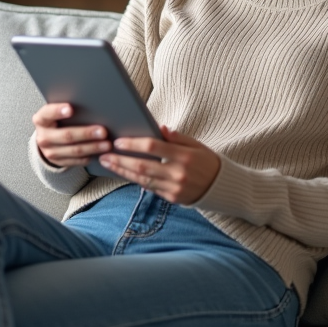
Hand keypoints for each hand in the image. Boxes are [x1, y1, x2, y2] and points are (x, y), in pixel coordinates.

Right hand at [33, 103, 110, 167]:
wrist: (47, 139)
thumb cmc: (56, 120)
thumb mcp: (55, 113)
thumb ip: (66, 109)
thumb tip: (89, 103)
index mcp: (41, 120)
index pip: (48, 113)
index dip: (58, 111)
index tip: (71, 109)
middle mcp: (43, 137)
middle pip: (66, 135)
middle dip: (86, 133)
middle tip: (102, 131)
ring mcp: (50, 151)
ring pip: (74, 150)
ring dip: (93, 147)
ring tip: (106, 144)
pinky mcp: (58, 162)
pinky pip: (76, 161)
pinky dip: (90, 156)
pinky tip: (100, 153)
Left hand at [99, 126, 220, 205]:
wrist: (223, 187)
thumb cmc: (208, 161)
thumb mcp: (196, 144)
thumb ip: (177, 137)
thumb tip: (158, 128)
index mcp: (185, 156)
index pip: (153, 147)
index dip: (134, 144)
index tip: (118, 141)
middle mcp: (178, 173)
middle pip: (143, 166)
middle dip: (120, 160)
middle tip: (104, 154)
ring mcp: (175, 188)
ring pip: (142, 179)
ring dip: (123, 172)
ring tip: (108, 164)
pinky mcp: (173, 198)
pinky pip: (150, 188)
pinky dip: (136, 180)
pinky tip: (124, 173)